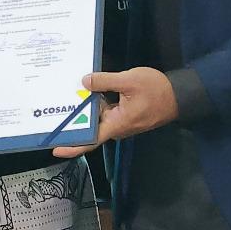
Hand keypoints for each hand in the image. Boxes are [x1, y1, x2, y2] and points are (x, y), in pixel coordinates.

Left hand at [52, 67, 179, 158]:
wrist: (180, 95)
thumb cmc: (156, 90)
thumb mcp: (129, 81)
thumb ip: (105, 81)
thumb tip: (84, 82)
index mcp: (116, 125)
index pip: (90, 140)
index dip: (72, 146)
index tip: (54, 148)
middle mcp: (116, 127)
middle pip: (90, 129)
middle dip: (72, 122)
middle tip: (50, 113)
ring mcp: (120, 121)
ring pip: (97, 118)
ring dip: (83, 110)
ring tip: (61, 99)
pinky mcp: (124, 114)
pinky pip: (105, 111)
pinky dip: (94, 103)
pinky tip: (83, 91)